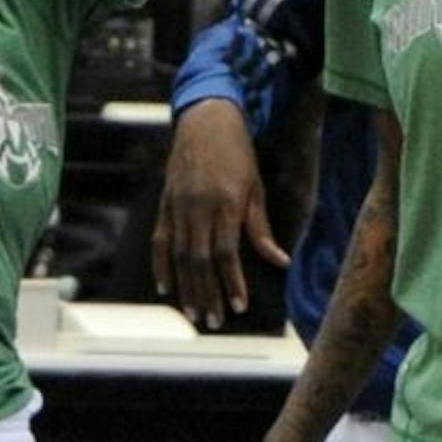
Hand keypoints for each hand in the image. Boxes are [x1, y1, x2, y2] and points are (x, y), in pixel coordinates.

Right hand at [150, 99, 288, 328]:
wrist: (205, 120)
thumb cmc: (238, 154)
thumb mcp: (256, 188)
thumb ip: (262, 229)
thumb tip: (281, 262)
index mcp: (225, 203)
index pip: (226, 252)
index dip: (231, 282)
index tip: (239, 306)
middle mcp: (198, 207)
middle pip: (199, 260)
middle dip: (208, 293)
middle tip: (215, 321)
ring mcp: (177, 206)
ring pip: (179, 255)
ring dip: (186, 287)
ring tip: (194, 314)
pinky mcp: (164, 204)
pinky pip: (160, 241)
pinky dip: (161, 266)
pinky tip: (167, 288)